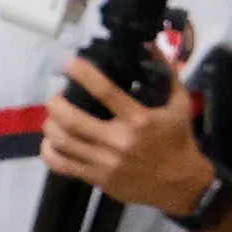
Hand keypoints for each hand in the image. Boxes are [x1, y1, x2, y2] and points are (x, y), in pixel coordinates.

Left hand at [38, 53, 217, 219]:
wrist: (181, 185)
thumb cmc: (179, 141)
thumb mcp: (180, 105)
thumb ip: (167, 75)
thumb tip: (151, 46)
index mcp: (139, 120)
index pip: (105, 91)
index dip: (83, 74)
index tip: (69, 63)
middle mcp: (119, 141)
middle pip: (72, 120)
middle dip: (56, 104)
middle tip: (57, 98)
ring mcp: (106, 162)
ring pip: (62, 142)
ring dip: (51, 125)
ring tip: (53, 118)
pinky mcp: (98, 179)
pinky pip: (62, 165)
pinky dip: (49, 152)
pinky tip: (51, 143)